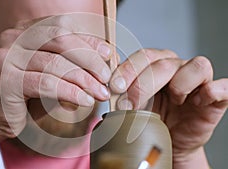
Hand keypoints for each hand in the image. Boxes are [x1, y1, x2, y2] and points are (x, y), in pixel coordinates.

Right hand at [0, 15, 113, 140]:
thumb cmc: (25, 94)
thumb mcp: (51, 73)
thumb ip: (71, 63)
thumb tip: (105, 60)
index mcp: (25, 32)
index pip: (63, 27)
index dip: (89, 40)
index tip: (108, 55)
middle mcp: (14, 39)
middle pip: (62, 40)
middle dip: (90, 59)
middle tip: (106, 77)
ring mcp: (7, 57)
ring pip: (56, 63)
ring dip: (84, 80)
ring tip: (100, 93)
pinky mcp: (6, 79)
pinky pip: (47, 83)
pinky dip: (70, 92)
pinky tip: (83, 100)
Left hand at [109, 48, 227, 168]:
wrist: (170, 141)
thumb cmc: (151, 118)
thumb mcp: (132, 104)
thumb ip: (121, 93)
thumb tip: (104, 87)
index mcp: (156, 64)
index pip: (143, 56)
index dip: (128, 70)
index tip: (114, 87)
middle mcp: (178, 67)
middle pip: (162, 64)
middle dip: (142, 86)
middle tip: (128, 106)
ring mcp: (199, 80)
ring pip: (196, 66)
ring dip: (178, 86)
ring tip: (173, 101)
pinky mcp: (216, 97)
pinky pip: (221, 86)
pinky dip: (211, 92)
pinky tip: (196, 102)